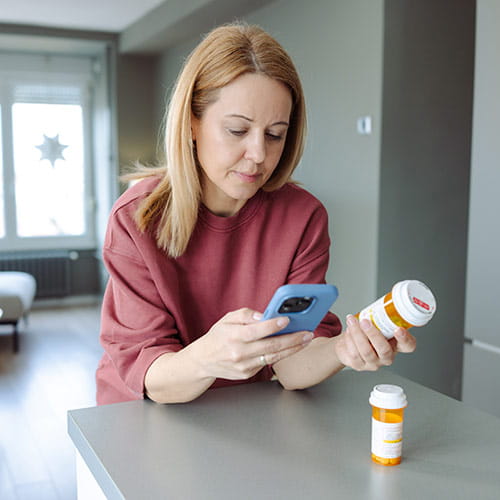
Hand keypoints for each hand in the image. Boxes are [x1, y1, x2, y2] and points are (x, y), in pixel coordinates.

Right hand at [192, 308, 313, 380]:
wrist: (203, 361)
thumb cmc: (218, 337)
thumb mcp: (227, 319)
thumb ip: (246, 315)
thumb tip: (264, 315)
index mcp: (233, 336)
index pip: (256, 331)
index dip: (273, 326)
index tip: (287, 320)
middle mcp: (239, 352)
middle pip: (270, 346)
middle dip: (292, 339)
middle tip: (307, 333)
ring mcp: (244, 366)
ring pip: (273, 357)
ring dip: (292, 348)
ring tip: (305, 340)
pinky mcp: (247, 374)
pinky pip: (267, 363)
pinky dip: (280, 355)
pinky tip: (291, 347)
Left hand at [333, 314, 415, 370]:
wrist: (347, 344)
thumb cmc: (365, 333)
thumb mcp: (376, 325)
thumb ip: (380, 318)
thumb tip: (377, 304)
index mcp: (396, 345)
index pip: (408, 346)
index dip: (405, 339)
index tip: (398, 329)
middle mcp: (387, 357)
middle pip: (384, 350)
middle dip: (373, 334)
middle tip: (365, 321)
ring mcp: (373, 363)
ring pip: (366, 351)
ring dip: (357, 333)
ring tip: (352, 321)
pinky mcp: (359, 365)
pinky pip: (354, 353)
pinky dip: (349, 339)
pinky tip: (348, 331)